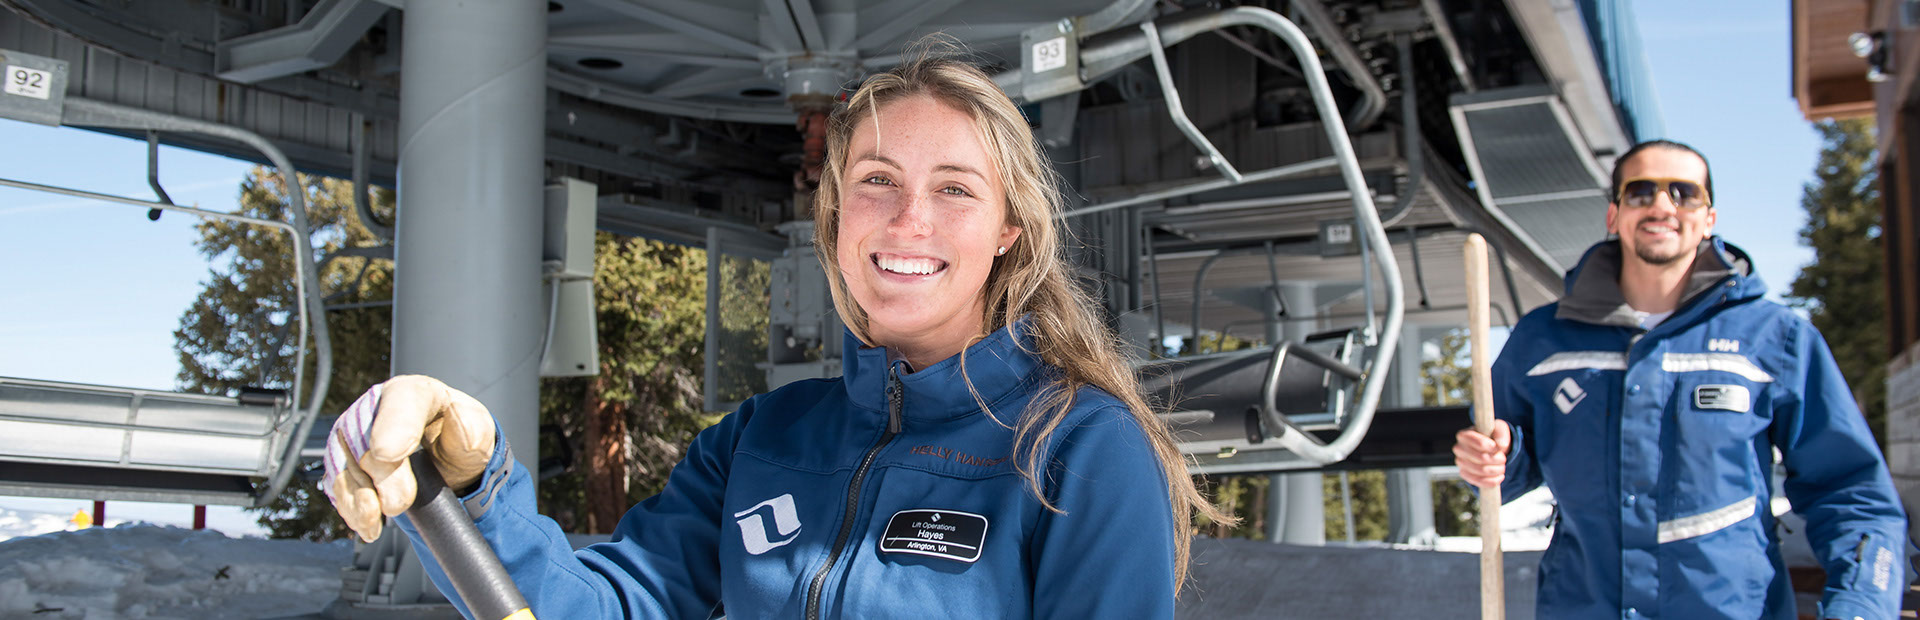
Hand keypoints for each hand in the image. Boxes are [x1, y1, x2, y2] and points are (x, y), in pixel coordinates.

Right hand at [322, 375, 495, 542]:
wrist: (445, 464)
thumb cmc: (458, 440)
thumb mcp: (477, 433)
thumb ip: (470, 427)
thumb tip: (459, 417)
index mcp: (414, 393)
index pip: (401, 399)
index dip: (393, 425)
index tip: (389, 454)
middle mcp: (376, 409)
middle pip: (365, 438)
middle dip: (382, 475)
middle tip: (401, 501)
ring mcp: (353, 436)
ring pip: (345, 465)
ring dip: (362, 498)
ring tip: (382, 514)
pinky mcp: (343, 464)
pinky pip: (338, 487)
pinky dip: (352, 510)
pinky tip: (369, 523)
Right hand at [1453, 421, 1511, 488]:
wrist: (1488, 449)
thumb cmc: (1492, 437)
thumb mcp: (1499, 429)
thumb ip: (1501, 434)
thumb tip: (1501, 445)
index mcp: (1464, 435)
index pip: (1480, 443)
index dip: (1492, 448)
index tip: (1498, 448)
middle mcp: (1458, 448)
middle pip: (1481, 458)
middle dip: (1497, 460)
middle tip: (1503, 459)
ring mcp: (1460, 462)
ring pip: (1482, 471)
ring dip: (1497, 470)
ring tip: (1502, 467)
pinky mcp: (1464, 474)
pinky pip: (1479, 481)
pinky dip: (1492, 481)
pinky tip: (1499, 477)